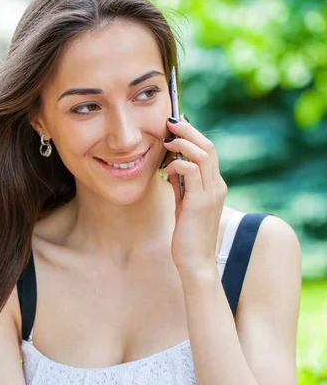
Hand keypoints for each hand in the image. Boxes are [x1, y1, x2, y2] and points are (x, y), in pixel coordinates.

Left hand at [162, 114, 227, 274]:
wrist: (196, 263)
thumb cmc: (189, 236)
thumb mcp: (185, 204)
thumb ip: (182, 185)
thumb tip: (172, 165)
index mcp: (215, 186)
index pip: (208, 152)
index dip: (193, 135)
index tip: (176, 126)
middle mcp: (217, 187)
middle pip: (208, 147)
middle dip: (188, 131)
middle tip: (170, 121)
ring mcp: (211, 194)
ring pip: (202, 155)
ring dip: (183, 143)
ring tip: (167, 140)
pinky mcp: (200, 203)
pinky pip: (192, 172)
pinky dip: (179, 163)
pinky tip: (167, 168)